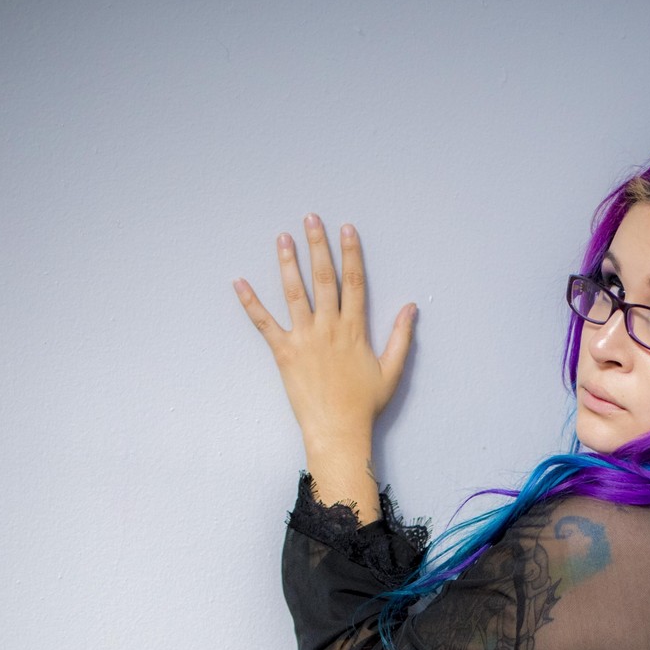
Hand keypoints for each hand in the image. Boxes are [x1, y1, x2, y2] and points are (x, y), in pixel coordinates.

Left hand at [233, 216, 415, 445]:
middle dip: (317, 246)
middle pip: (323, 279)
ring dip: (288, 263)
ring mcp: (305, 339)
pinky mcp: (284, 353)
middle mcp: (329, 328)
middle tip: (310, 219)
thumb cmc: (364, 405)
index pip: (354, 283)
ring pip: (295, 293)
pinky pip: (264, 324)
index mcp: (355, 330)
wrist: (338, 431)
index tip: (347, 229)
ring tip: (283, 238)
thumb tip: (411, 308)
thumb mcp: (391, 371)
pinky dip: (250, 303)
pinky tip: (239, 282)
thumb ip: (401, 337)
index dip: (351, 254)